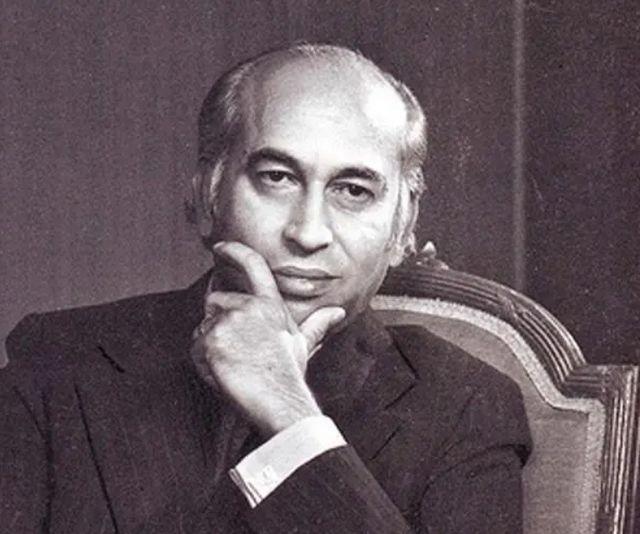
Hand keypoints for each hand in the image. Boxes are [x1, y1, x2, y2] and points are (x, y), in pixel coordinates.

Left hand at [191, 241, 345, 436]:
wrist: (278, 400)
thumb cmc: (289, 374)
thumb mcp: (303, 343)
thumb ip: (317, 323)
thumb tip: (338, 312)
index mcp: (270, 304)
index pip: (253, 265)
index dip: (234, 251)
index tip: (220, 248)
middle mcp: (248, 306)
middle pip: (215, 300)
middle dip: (216, 321)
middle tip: (233, 349)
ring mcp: (228, 321)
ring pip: (203, 324)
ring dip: (209, 343)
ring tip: (231, 364)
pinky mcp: (211, 339)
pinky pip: (195, 346)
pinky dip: (202, 360)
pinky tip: (222, 372)